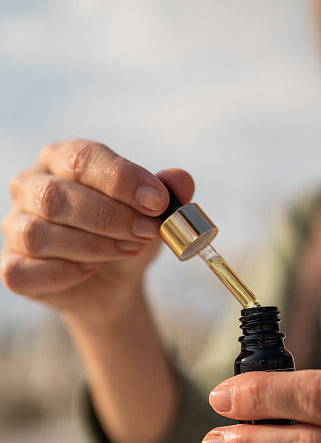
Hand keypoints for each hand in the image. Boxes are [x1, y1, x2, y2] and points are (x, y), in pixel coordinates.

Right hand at [1, 140, 193, 327]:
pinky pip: (23, 271)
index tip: (158, 201)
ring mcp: (15, 226)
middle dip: (110, 217)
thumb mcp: (154, 214)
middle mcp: (30, 186)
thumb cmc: (128, 234)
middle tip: (147, 232)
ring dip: (92, 246)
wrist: (114, 284)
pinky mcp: (12, 266)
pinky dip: (63, 273)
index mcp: (61, 159)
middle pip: (56, 196)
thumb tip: (181, 179)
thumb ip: (169, 193)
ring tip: (129, 250)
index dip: (122, 179)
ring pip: (39, 234)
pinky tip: (91, 271)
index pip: (82, 158)